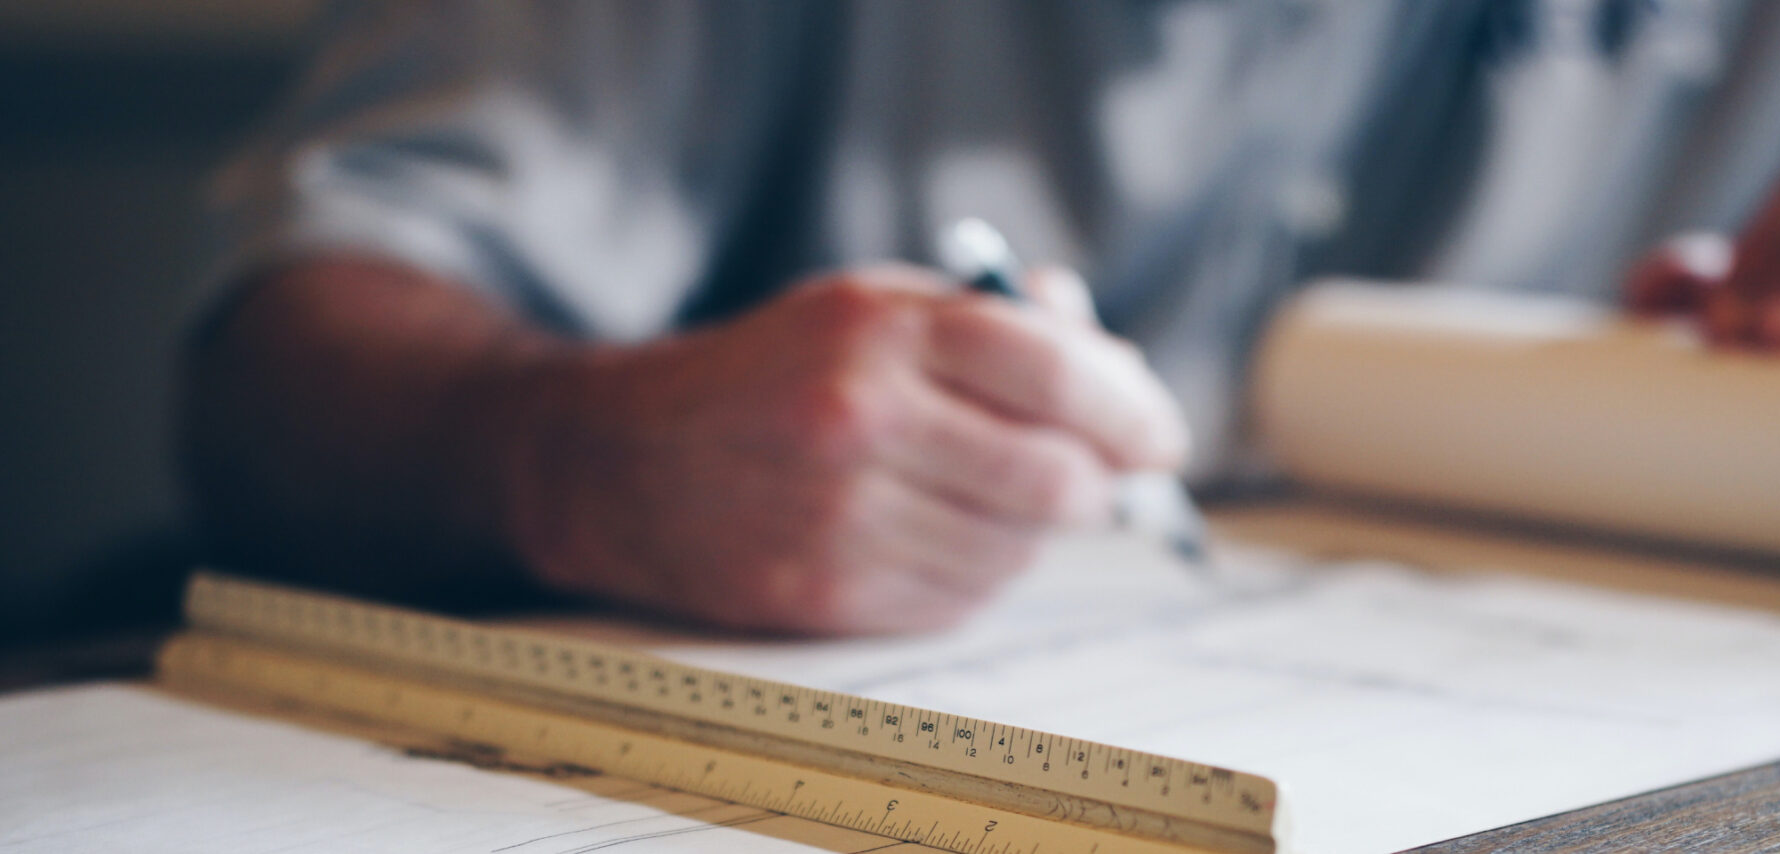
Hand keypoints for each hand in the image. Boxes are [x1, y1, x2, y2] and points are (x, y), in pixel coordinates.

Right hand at [499, 264, 1188, 634]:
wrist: (619, 459)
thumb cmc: (770, 374)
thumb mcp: (870, 306)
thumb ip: (994, 321)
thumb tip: (1113, 358)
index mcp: (879, 330)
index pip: (1056, 371)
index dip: (1132, 409)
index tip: (1160, 435)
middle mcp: (861, 421)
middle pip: (1055, 479)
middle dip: (1097, 483)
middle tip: (1101, 475)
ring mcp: (842, 517)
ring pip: (1017, 550)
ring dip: (1033, 530)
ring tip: (991, 493)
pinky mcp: (826, 593)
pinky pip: (963, 599)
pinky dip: (979, 571)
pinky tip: (940, 533)